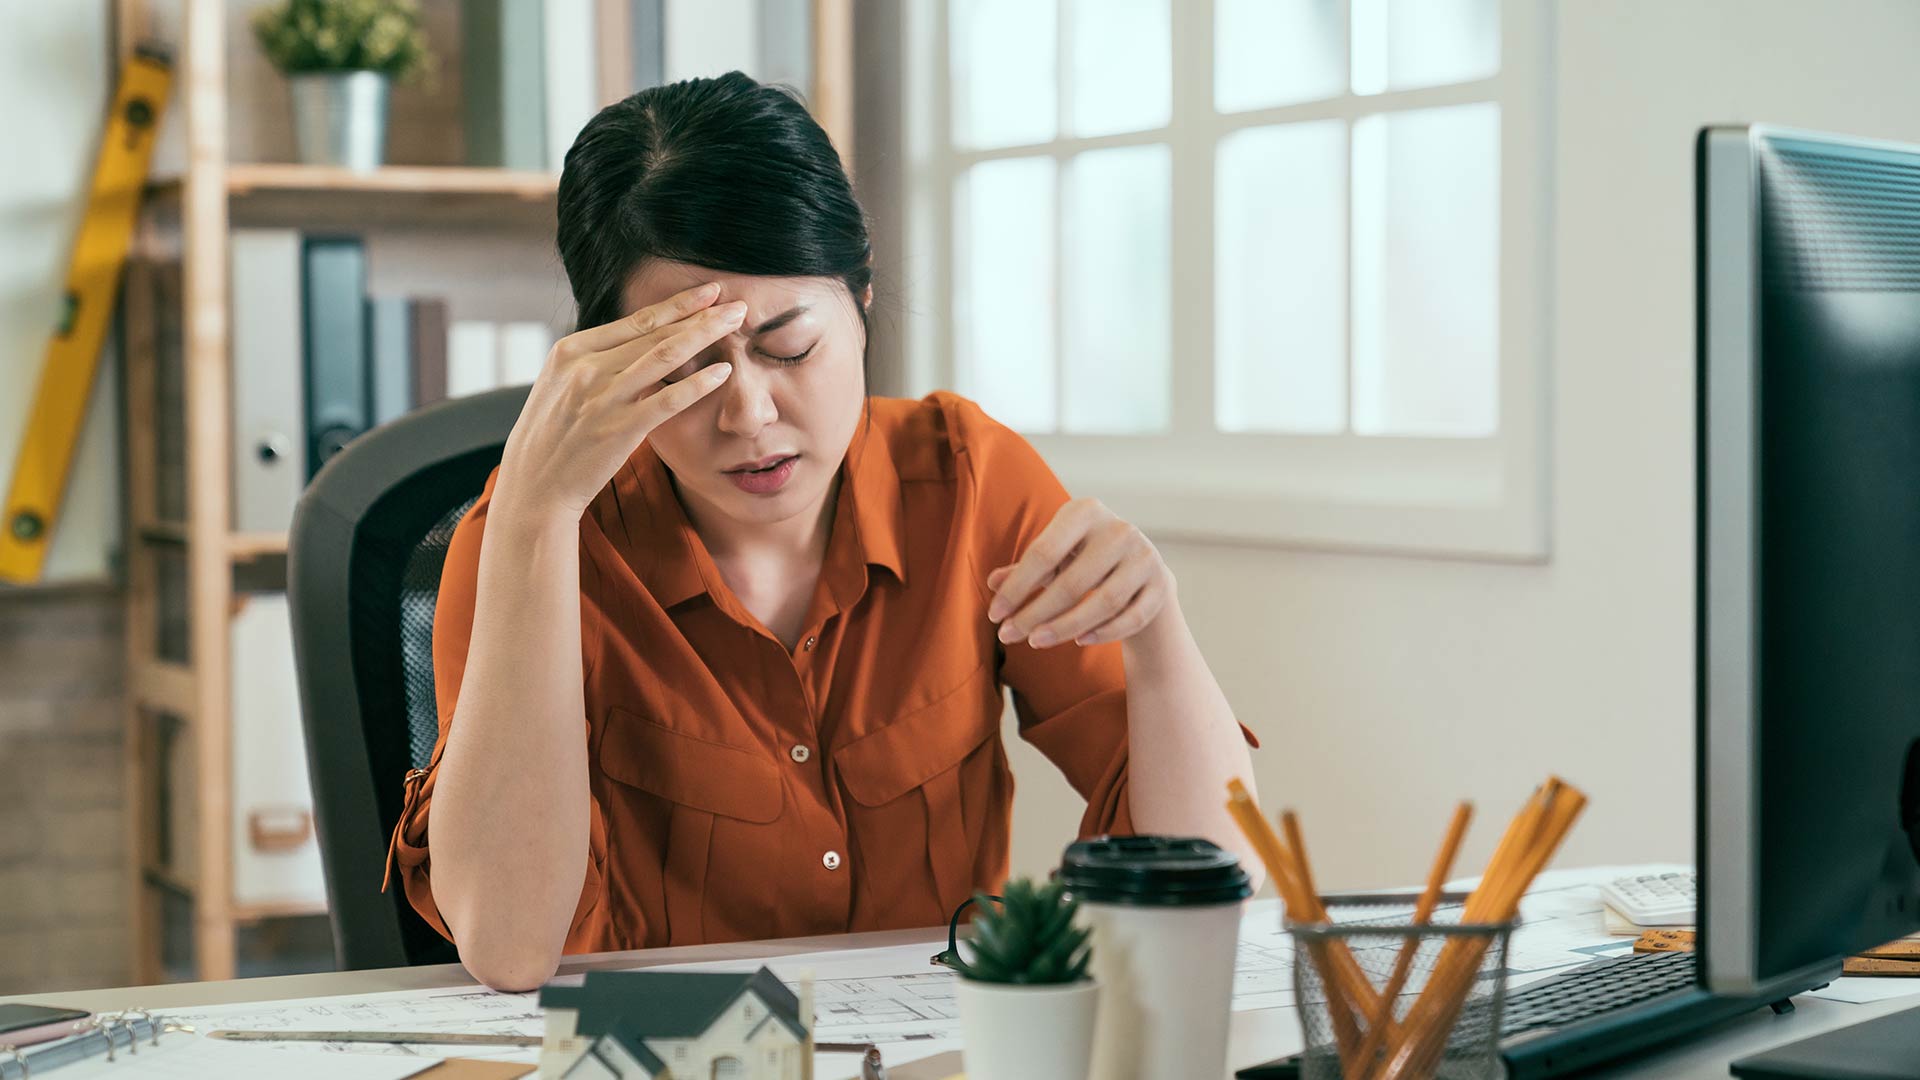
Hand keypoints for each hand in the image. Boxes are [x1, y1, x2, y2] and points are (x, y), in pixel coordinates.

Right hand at [493, 283, 743, 521]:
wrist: (534, 487)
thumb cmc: (552, 438)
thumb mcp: (560, 386)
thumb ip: (594, 362)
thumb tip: (635, 342)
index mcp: (571, 351)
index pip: (636, 320)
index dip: (678, 304)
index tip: (709, 292)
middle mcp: (586, 368)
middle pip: (656, 332)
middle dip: (702, 315)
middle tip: (737, 304)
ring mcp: (603, 398)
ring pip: (665, 355)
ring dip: (706, 335)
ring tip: (737, 323)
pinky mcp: (620, 429)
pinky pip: (669, 399)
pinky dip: (699, 383)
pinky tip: (724, 372)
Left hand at [985, 498, 1175, 648]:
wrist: (1139, 565)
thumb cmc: (1083, 559)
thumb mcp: (1054, 557)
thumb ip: (1025, 570)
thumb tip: (993, 583)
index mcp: (1084, 511)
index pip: (1043, 552)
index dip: (1016, 587)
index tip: (994, 615)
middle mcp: (1119, 529)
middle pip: (1072, 583)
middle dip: (1036, 614)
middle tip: (1009, 636)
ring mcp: (1145, 556)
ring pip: (1103, 603)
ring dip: (1065, 627)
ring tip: (1036, 642)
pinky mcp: (1162, 584)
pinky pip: (1131, 617)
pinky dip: (1104, 632)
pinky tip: (1078, 641)